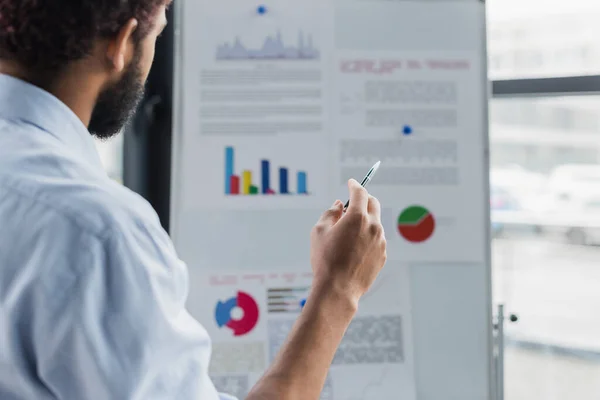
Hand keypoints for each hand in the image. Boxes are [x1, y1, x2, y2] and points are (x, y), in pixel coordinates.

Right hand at [310, 179, 386, 303]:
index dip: (354, 185)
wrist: (338, 289)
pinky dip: (368, 236)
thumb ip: (330, 213)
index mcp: (357, 217)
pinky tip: (355, 248)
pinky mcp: (383, 255)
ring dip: (365, 220)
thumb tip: (339, 205)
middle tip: (353, 203)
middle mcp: (373, 226)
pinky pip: (377, 239)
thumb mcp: (319, 231)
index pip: (360, 192)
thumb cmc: (325, 260)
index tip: (351, 183)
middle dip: (364, 199)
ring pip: (375, 222)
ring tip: (348, 233)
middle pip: (373, 203)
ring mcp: (381, 241)